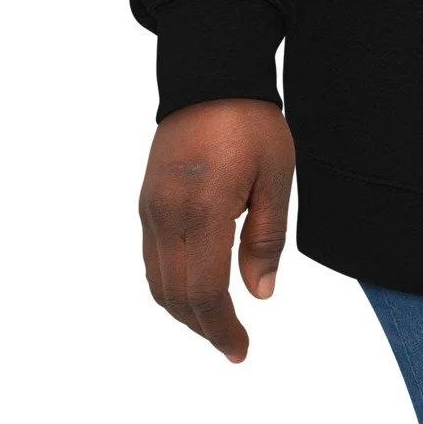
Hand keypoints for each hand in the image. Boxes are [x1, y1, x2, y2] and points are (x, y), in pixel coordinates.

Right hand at [139, 99, 294, 360]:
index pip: (204, 291)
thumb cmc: (250, 121)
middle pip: (175, 295)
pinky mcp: (146, 200)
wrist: (210, 74)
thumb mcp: (275, 176)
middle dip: (203, 326)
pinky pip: (152, 257)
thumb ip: (266, 238)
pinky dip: (170, 284)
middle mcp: (166, 215)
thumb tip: (260, 293)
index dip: (221, 328)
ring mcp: (151, 209)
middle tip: (232, 344)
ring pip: (157, 281)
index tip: (239, 349)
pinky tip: (195, 287)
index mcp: (203, 210)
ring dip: (183, 310)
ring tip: (216, 322)